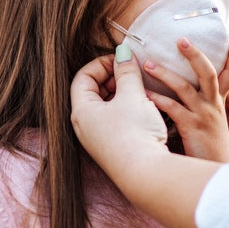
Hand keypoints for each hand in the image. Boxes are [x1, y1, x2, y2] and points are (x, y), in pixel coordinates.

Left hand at [71, 50, 169, 175]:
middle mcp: (84, 126)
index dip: (102, 63)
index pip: (82, 77)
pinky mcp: (110, 148)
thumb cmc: (135, 133)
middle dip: (112, 78)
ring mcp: (96, 139)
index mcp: (81, 111)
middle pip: (91, 91)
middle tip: (132, 73)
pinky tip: (142, 109)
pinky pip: (112, 121)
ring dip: (121, 93)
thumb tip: (123, 53)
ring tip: (140, 90)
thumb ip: (127, 71)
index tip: (122, 60)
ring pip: (104, 106)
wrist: (146, 174)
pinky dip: (124, 109)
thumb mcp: (133, 95)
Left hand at [146, 31, 228, 162]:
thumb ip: (200, 106)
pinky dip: (157, 100)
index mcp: (219, 102)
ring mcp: (203, 116)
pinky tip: (144, 96)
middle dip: (194, 54)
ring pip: (185, 87)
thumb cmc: (208, 152)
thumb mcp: (210, 125)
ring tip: (148, 64)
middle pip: (207, 72)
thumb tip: (183, 89)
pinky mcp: (192, 128)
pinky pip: (173, 109)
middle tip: (180, 39)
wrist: (217, 176)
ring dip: (165, 73)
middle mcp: (213, 105)